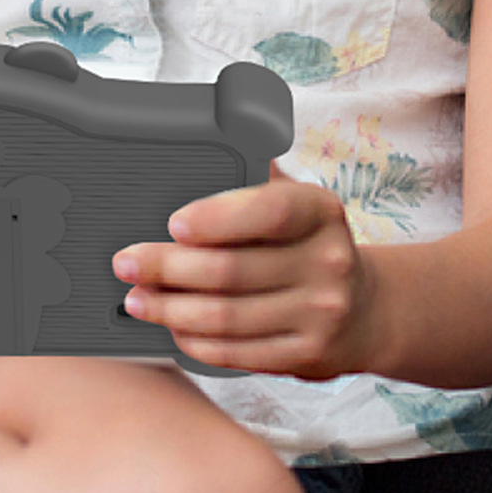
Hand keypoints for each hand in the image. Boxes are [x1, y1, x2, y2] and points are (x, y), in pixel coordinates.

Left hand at [111, 165, 374, 379]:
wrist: (366, 310)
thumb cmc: (308, 242)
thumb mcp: (297, 201)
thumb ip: (256, 177)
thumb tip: (210, 136)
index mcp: (320, 211)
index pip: (268, 211)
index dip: (216, 218)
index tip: (172, 224)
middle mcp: (327, 262)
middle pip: (232, 270)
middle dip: (167, 267)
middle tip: (126, 262)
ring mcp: (320, 314)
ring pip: (228, 317)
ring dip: (171, 310)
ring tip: (136, 299)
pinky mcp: (308, 356)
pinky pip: (240, 354)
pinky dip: (198, 343)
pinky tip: (173, 328)